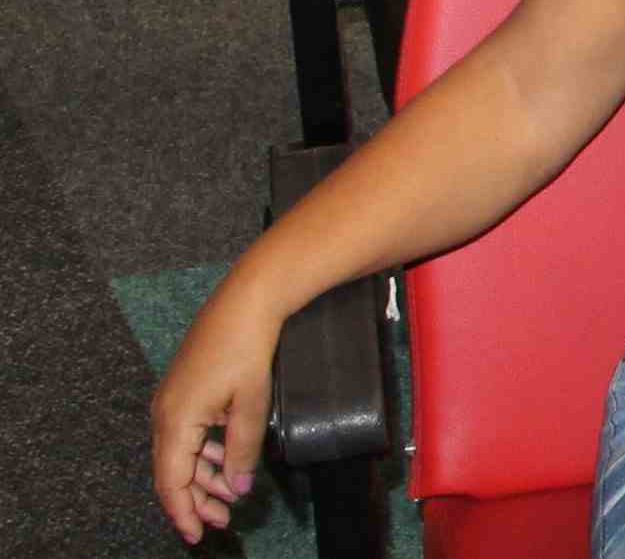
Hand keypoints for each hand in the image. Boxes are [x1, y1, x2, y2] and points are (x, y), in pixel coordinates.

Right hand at [150, 280, 277, 540]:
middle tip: (222, 521)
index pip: (172, 481)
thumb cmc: (247, 348)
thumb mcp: (251, 405)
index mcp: (175, 420)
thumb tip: (238, 487)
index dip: (183, 512)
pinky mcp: (183, 390)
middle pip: (172, 471)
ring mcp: (170, 400)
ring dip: (203, 477)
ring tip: (230, 496)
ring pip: (180, 453)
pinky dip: (204, 453)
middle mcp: (164, 413)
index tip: (196, 535)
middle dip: (195, 500)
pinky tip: (224, 462)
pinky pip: (187, 433)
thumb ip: (242, 450)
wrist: (247, 300)